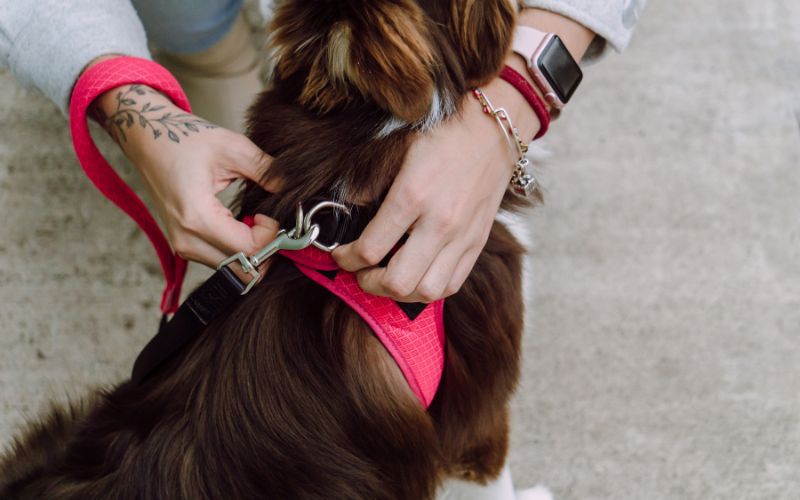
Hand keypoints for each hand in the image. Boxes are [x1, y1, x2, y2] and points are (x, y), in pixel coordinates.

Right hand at [93, 83, 279, 267]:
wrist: (148, 138)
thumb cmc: (184, 139)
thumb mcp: (233, 147)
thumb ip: (267, 171)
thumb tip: (292, 192)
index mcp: (197, 218)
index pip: (250, 251)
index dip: (271, 237)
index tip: (270, 213)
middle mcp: (187, 240)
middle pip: (242, 269)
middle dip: (265, 249)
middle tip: (269, 220)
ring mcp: (182, 246)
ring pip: (232, 269)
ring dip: (252, 251)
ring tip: (256, 220)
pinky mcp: (183, 245)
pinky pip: (220, 260)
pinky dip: (238, 249)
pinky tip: (242, 224)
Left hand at [332, 73, 540, 302]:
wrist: (492, 133)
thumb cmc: (442, 139)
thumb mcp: (397, 150)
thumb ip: (370, 185)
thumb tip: (347, 211)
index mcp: (412, 196)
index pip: (370, 248)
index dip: (346, 259)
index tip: (341, 255)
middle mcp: (439, 223)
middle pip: (397, 281)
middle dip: (369, 283)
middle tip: (360, 272)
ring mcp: (461, 238)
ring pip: (426, 292)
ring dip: (399, 294)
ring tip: (387, 279)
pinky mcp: (477, 245)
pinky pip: (451, 285)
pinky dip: (427, 290)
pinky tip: (415, 277)